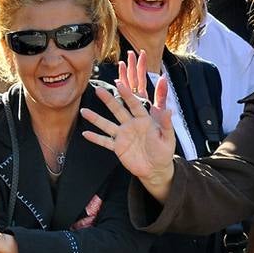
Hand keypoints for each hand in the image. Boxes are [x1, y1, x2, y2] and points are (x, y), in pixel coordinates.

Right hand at [81, 50, 177, 193]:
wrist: (156, 169)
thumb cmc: (164, 152)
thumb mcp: (168, 138)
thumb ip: (166, 124)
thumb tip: (169, 110)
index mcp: (143, 120)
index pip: (134, 104)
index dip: (127, 94)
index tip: (119, 84)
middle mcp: (131, 125)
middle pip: (118, 110)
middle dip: (108, 100)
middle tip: (98, 89)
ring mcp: (123, 136)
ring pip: (107, 124)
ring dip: (96, 118)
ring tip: (83, 111)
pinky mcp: (118, 147)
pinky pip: (105, 141)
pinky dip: (95, 138)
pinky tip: (85, 134)